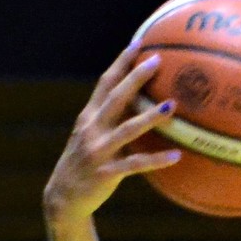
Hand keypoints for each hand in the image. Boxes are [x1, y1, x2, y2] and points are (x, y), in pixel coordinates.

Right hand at [43, 48, 180, 223]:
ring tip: (172, 105)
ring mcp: (98, 150)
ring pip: (127, 129)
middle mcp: (91, 129)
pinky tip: (177, 156)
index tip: (138, 43)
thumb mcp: (94, 138)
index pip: (105, 82)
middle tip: (157, 61)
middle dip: (135, 77)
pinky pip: (135, 164)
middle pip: (115, 97)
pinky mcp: (106, 172)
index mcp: (89, 117)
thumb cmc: (86, 165)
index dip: (121, 62)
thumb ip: (111, 121)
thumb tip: (141, 106)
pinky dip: (156, 160)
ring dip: (150, 116)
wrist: (64, 197)